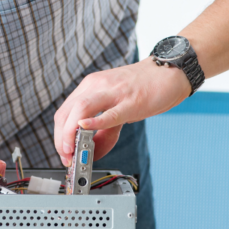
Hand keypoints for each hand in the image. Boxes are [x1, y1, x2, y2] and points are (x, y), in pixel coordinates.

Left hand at [54, 58, 190, 165]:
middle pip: (66, 113)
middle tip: (67, 157)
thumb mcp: (116, 105)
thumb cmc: (143, 88)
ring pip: (80, 109)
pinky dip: (94, 122)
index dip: (58, 136)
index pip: (63, 112)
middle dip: (61, 139)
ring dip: (70, 134)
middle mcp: (96, 86)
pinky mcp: (131, 101)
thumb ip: (103, 127)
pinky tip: (85, 128)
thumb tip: (94, 150)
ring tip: (74, 151)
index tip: (63, 152)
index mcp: (90, 86)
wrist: (170, 71)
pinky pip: (109, 113)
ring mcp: (113, 92)